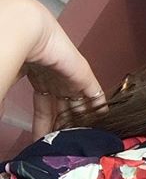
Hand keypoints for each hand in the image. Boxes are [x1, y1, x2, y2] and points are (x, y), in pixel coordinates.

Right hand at [0, 0, 106, 139]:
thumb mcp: (4, 84)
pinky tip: (102, 120)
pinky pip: (95, 95)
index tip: (44, 142)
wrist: (24, 32)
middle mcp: (55, 79)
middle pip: (63, 109)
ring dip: (80, 122)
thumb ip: (3, 103)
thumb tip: (0, 119)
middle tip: (65, 146)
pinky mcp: (84, 75)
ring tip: (82, 140)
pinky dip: (99, 107)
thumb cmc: (9, 52)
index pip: (44, 109)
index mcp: (37, 79)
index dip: (44, 125)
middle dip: (64, 127)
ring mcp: (70, 77)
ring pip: (79, 105)